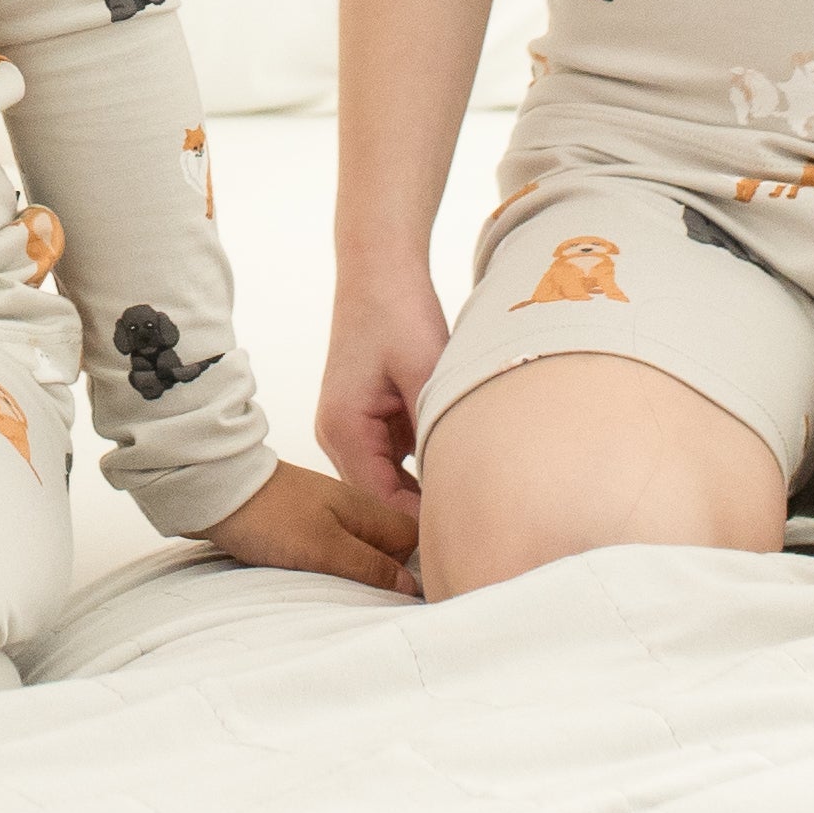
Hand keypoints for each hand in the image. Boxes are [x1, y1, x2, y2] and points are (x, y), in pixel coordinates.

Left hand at [201, 458, 411, 593]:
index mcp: (365, 509)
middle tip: (381, 612)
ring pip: (360, 555)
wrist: (214, 490)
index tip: (413, 604)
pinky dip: (332, 573)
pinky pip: (333, 555)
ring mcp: (326, 518)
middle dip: (388, 580)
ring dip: (357, 580)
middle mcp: (351, 511)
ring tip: (353, 606)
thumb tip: (410, 585)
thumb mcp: (325, 548)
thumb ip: (370, 566)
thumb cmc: (269, 517)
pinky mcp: (302, 528)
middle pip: (389, 550)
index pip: (414, 539)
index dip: (419, 570)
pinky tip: (324, 589)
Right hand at [313, 249, 452, 517]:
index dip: (423, 531)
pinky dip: (419, 473)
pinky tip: (455, 477)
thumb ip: (436, 436)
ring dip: (422, 497)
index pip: (382, 506)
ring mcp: (349, 428)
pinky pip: (391, 463)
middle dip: (421, 521)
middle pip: (379, 503)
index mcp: (344, 430)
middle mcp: (337, 435)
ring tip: (471, 516)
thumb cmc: (399, 311)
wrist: (380, 266)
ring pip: (386, 486)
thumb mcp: (426, 377)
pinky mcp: (365, 418)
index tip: (467, 546)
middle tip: (476, 540)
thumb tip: (457, 492)